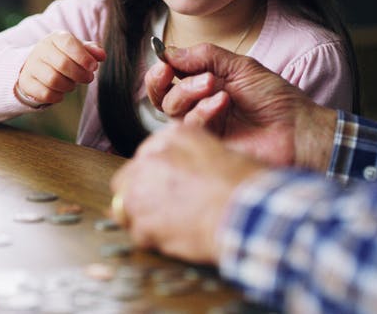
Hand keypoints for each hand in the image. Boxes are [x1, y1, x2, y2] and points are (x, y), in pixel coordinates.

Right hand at [16, 31, 105, 105]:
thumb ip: (91, 51)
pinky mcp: (26, 82)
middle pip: (62, 64)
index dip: (83, 56)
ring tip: (72, 85)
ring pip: (53, 80)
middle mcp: (41, 49)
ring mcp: (31, 66)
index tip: (94, 67)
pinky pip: (45, 93)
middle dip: (80, 74)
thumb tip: (101, 55)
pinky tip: (60, 93)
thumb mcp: (78, 50)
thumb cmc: (63, 56)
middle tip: (88, 78)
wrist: (36, 66)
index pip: (69, 43)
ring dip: (69, 86)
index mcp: (55, 38)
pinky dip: (57, 96)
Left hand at [110, 123, 263, 263]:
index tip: (164, 188)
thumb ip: (191, 155)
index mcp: (173, 136)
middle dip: (140, 196)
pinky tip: (176, 239)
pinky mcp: (143, 220)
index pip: (147, 155)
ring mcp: (143, 189)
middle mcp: (152, 158)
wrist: (249, 212)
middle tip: (162, 210)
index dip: (154, 176)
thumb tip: (183, 171)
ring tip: (172, 227)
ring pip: (127, 208)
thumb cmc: (246, 185)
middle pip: (127, 181)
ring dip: (145, 219)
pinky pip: (138, 233)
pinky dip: (153, 240)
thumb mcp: (220, 151)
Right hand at [144, 43, 335, 169]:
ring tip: (212, 84)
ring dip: (187, 92)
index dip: (160, 70)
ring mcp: (204, 128)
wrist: (298, 128)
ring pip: (173, 112)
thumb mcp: (240, 67)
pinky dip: (202, 111)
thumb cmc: (275, 98)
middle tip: (170, 71)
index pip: (169, 80)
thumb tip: (168, 52)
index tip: (163, 62)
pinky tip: (222, 103)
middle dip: (161, 82)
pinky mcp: (208, 146)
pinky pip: (191, 128)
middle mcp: (199, 108)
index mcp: (205, 87)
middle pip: (163, 98)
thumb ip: (204, 56)